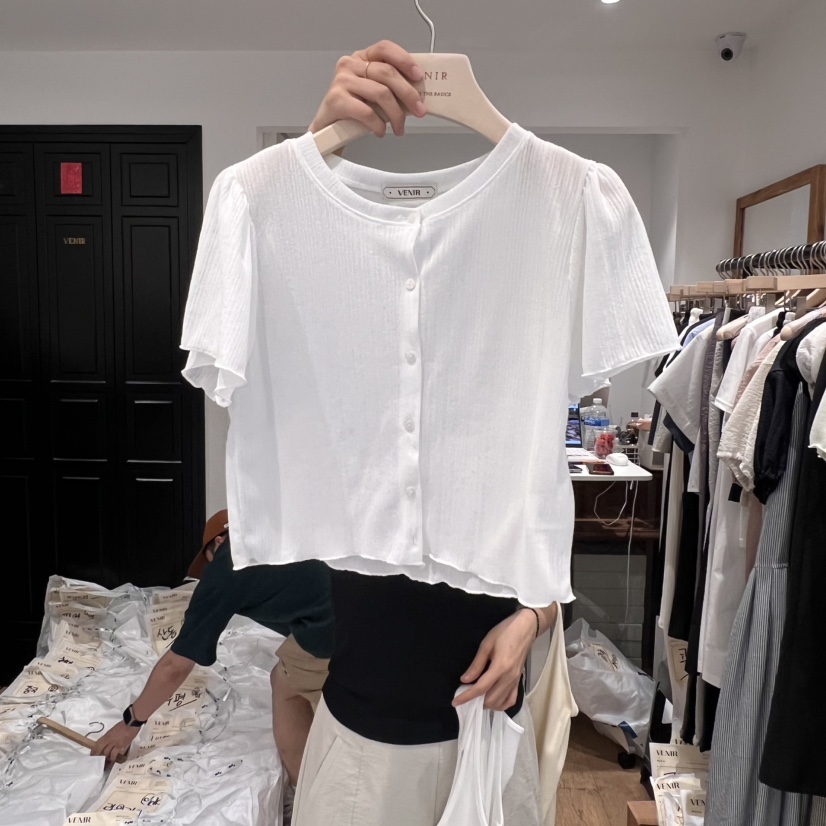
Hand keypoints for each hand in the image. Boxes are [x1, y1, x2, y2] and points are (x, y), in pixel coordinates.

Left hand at [90, 721, 138, 762]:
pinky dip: (113, 758)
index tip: (92, 755)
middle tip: (98, 761)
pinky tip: (113, 760)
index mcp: (106, 735)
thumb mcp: (113, 730)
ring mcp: (114, 743)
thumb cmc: (123, 724)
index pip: (97, 744)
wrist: (132, 722)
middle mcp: (109, 740)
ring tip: (107, 761)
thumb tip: (108, 742)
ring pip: (107, 753)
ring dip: (106, 758)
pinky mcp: (121, 746)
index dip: (94, 751)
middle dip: (99, 756)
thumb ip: (109, 736)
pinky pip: (114, 754)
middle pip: (101, 750)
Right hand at [309, 40, 427, 137]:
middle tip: (419, 111)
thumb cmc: (353, 112)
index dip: (404, 60)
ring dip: (396, 115)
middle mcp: (350, 65)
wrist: (328, 130)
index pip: (385, 49)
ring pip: (381, 93)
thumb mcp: (373, 94)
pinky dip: (378, 125)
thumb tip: (418, 96)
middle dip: (408, 94)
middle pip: (387, 73)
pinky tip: (381, 132)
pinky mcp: (336, 100)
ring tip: (399, 128)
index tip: (419, 76)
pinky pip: (367, 112)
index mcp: (361, 59)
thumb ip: (391, 88)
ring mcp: (341, 81)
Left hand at [454, 609, 536, 711]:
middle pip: (490, 699)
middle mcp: (509, 678)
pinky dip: (501, 705)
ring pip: (500, 703)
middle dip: (476, 702)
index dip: (466, 696)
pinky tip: (493, 700)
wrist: (526, 628)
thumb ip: (476, 664)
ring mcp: (515, 681)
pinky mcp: (519, 681)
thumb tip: (465, 679)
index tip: (455, 702)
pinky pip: (511, 700)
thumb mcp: (486, 644)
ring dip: (487, 705)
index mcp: (500, 667)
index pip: (481, 688)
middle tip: (465, 696)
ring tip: (477, 698)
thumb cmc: (504, 632)